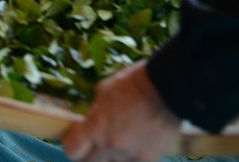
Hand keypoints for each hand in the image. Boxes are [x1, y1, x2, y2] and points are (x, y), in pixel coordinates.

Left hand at [61, 61, 181, 161]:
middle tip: (92, 147)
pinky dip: (128, 159)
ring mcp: (129, 155)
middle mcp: (110, 145)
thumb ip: (95, 112)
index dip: (71, 146)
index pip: (72, 151)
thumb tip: (91, 120)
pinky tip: (132, 148)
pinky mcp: (148, 159)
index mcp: (95, 126)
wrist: (167, 89)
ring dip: (109, 158)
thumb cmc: (133, 84)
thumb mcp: (103, 91)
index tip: (75, 142)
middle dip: (87, 155)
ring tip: (116, 145)